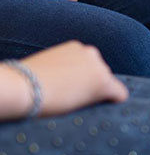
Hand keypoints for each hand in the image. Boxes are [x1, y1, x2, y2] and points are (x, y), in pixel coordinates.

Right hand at [3, 41, 127, 118]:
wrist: (24, 86)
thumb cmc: (27, 81)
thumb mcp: (48, 68)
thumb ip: (64, 70)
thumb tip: (69, 83)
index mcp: (76, 47)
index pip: (90, 64)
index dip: (84, 79)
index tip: (75, 89)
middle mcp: (91, 53)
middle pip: (100, 73)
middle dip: (91, 84)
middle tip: (74, 98)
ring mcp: (99, 67)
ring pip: (107, 83)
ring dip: (98, 92)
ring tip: (77, 102)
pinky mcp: (104, 82)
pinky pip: (119, 94)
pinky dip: (114, 101)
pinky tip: (106, 107)